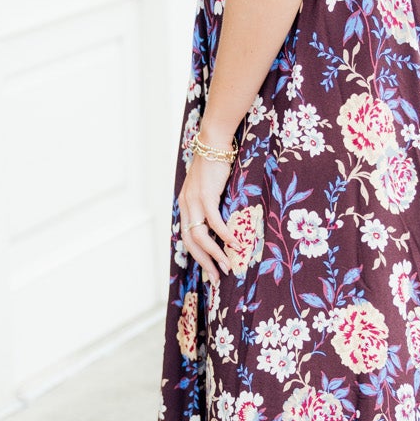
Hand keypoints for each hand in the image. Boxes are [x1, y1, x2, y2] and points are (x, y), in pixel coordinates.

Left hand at [178, 152, 232, 289]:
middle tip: (217, 277)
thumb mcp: (208, 189)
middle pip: (191, 242)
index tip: (210, 269)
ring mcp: (194, 201)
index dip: (198, 256)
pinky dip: (224, 235)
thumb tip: (223, 224)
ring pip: (201, 236)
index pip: (187, 238)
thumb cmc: (215, 165)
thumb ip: (210, 205)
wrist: (214, 143)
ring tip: (227, 265)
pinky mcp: (205, 195)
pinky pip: (214, 221)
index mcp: (185, 206)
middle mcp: (186, 206)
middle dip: (205, 262)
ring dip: (215, 253)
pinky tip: (234, 244)